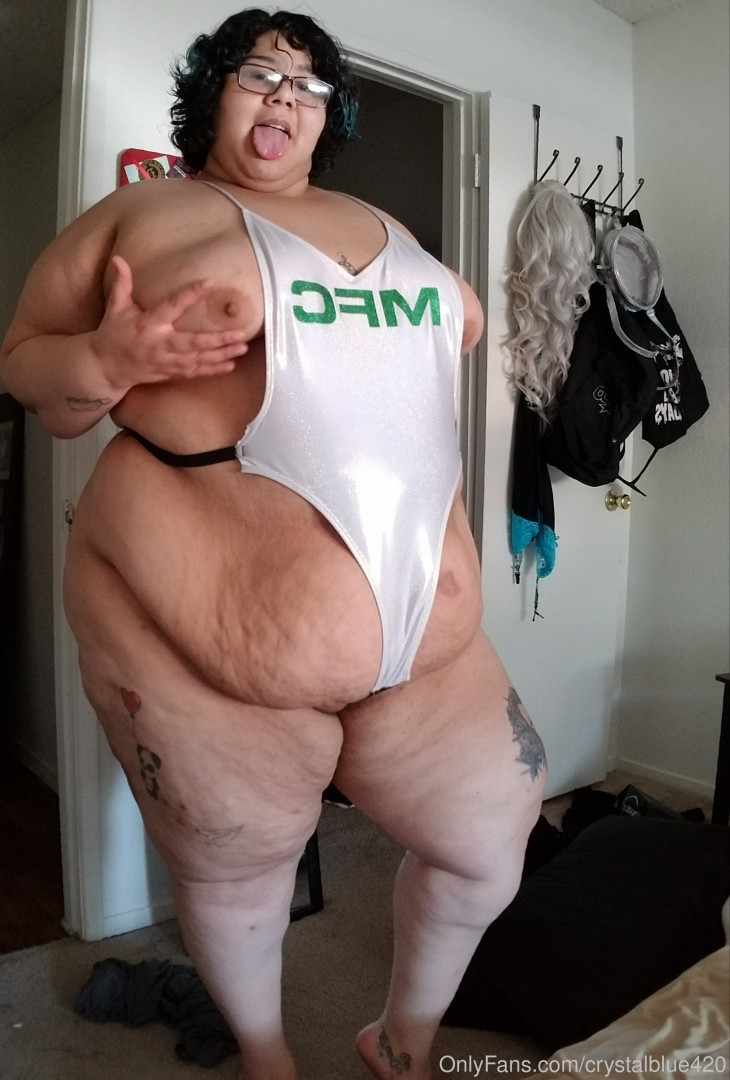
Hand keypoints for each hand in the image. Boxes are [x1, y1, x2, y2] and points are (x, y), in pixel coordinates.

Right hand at [92, 256, 248, 389]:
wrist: (106, 367)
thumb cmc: (113, 334)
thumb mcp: (115, 308)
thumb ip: (121, 284)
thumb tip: (118, 258)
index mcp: (149, 324)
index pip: (173, 306)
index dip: (190, 294)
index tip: (209, 283)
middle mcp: (160, 344)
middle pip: (194, 343)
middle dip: (218, 340)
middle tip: (239, 333)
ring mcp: (167, 361)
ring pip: (198, 360)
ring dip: (221, 355)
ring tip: (242, 348)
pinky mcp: (170, 373)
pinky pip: (195, 373)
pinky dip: (213, 370)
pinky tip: (230, 364)